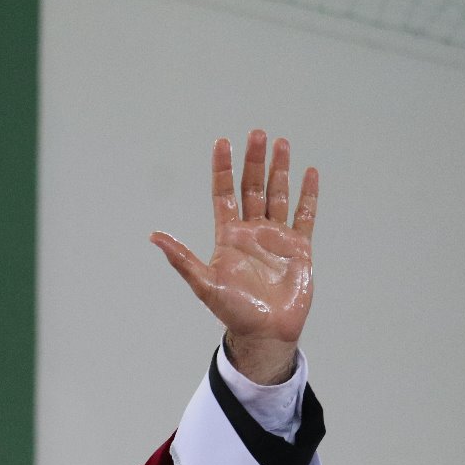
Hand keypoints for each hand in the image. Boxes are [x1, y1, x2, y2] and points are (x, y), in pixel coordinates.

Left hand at [151, 130, 317, 384]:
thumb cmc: (232, 311)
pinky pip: (305, 216)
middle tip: (257, 133)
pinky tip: (310, 174)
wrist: (265, 332)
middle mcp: (251, 232)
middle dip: (254, 160)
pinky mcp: (299, 248)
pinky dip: (308, 195)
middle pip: (252, 187)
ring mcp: (275, 238)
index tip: (223, 142)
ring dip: (279, 170)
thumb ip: (181, 259)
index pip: (224, 193)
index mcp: (228, 236)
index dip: (223, 168)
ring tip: (280, 142)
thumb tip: (154, 236)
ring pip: (277, 195)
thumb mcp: (203, 283)